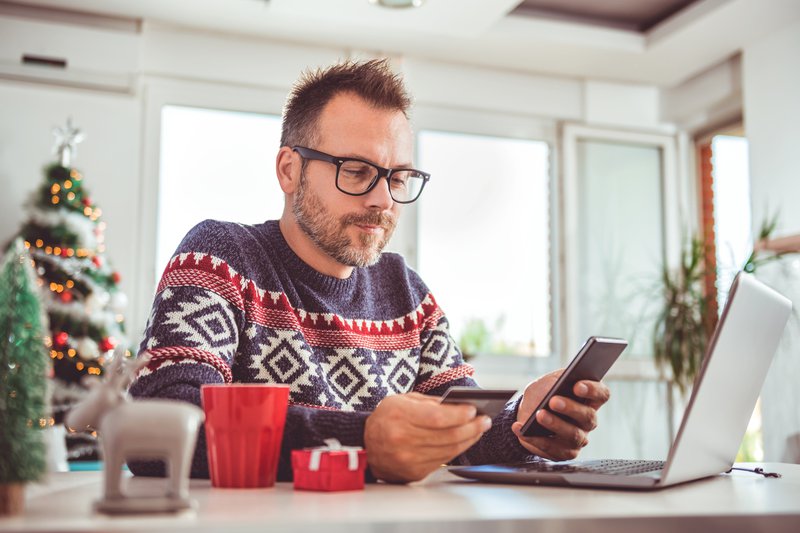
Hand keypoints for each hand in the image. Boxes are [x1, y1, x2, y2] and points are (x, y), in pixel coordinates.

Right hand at [364, 392, 491, 482]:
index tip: (473, 410)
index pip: (437, 417)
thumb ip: (430, 402)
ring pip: (449, 450)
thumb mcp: (402, 400)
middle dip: (471, 427)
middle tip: (484, 420)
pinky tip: (465, 441)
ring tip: (478, 429)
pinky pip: (443, 461)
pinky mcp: (414, 473)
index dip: (459, 414)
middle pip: (448, 435)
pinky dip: (457, 450)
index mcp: (398, 416)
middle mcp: (402, 439)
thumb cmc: (387, 418)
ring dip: (469, 439)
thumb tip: (460, 406)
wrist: (366, 446)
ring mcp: (408, 459)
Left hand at [510, 370, 610, 460]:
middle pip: (588, 416)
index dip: (592, 390)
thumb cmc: (543, 393)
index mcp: (589, 399)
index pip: (601, 394)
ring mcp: (579, 438)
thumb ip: (554, 382)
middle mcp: (588, 420)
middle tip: (553, 401)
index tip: (577, 386)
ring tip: (539, 415)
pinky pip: (552, 449)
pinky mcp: (564, 453)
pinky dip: (535, 439)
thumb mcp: (547, 381)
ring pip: (573, 435)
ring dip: (555, 425)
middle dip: (570, 408)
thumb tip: (554, 388)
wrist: (528, 412)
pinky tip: (521, 429)